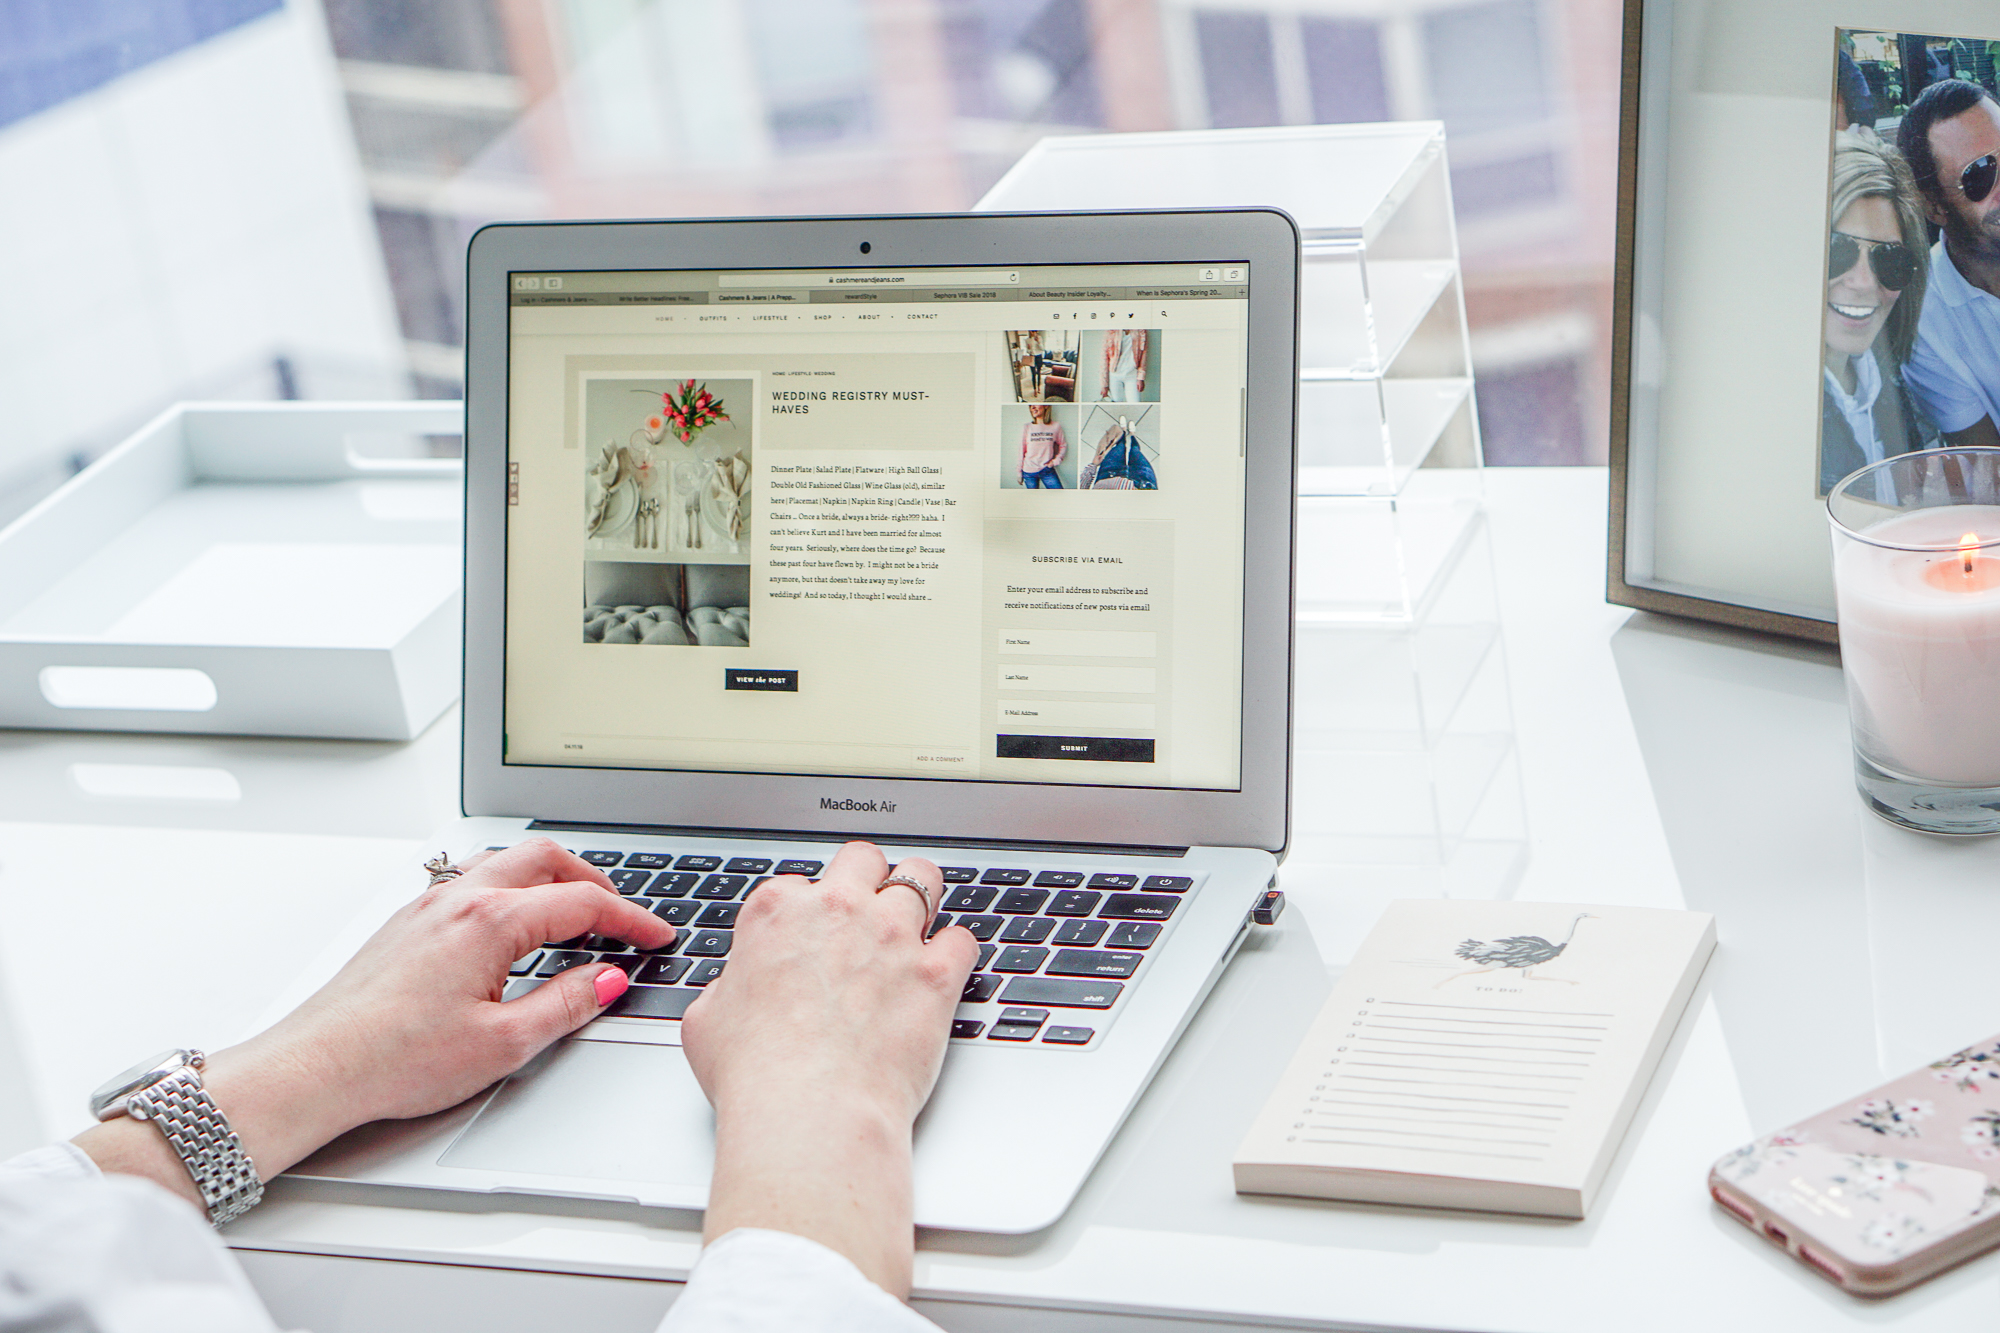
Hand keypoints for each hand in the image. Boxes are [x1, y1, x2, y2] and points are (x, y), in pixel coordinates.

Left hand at [75, 838, 670, 1208]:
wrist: (316, 1066)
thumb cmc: (395, 1058)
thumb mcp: (504, 1043)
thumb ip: (566, 1004)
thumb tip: (607, 980)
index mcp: (491, 922)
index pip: (583, 903)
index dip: (632, 918)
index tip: (656, 935)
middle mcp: (458, 899)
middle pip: (546, 858)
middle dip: (595, 879)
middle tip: (622, 914)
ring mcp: (427, 906)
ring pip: (504, 861)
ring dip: (549, 877)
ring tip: (573, 911)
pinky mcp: (406, 924)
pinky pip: (471, 880)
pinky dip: (510, 888)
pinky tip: (512, 926)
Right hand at [681, 841, 977, 1295]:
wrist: (809, 1115)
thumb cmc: (756, 1076)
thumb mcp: (707, 1021)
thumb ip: (728, 987)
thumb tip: (735, 991)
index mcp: (778, 912)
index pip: (801, 884)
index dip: (810, 912)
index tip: (815, 936)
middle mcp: (838, 910)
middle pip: (865, 860)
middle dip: (868, 880)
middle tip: (870, 912)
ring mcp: (891, 937)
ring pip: (922, 877)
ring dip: (920, 899)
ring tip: (916, 926)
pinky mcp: (935, 974)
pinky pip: (963, 939)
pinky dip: (955, 954)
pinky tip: (943, 973)